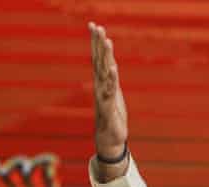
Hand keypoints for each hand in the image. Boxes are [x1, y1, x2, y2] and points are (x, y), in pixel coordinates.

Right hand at [89, 22, 127, 165]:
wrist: (109, 138)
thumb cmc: (112, 116)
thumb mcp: (114, 94)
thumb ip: (111, 79)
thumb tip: (111, 64)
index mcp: (102, 82)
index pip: (98, 57)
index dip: (96, 42)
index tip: (94, 25)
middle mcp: (100, 86)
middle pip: (99, 60)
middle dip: (98, 43)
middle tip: (96, 25)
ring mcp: (104, 95)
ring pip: (104, 72)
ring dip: (106, 56)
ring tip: (107, 40)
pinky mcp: (109, 106)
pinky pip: (110, 90)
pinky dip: (111, 78)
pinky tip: (113, 67)